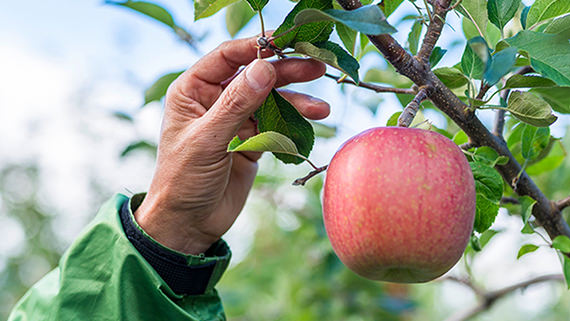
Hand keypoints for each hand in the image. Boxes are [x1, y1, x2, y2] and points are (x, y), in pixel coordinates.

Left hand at [134, 36, 329, 253]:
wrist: (189, 224)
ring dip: (295, 103)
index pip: (227, 57)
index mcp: (193, 91)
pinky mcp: (251, 141)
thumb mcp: (207, 140)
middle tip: (316, 68)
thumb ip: (236, 104)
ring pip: (270, 101)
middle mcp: (214, 100)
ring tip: (321, 109)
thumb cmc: (183, 180)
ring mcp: (235, 121)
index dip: (256, 47)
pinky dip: (293, 125)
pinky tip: (310, 126)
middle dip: (285, 72)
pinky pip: (276, 125)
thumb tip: (264, 67)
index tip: (286, 41)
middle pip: (255, 76)